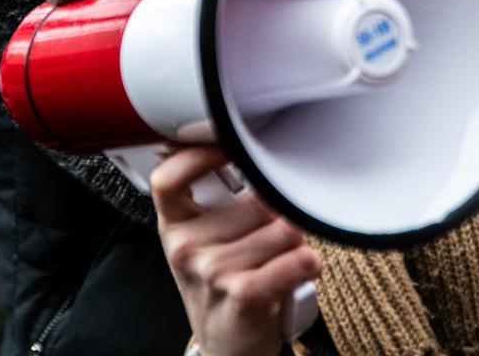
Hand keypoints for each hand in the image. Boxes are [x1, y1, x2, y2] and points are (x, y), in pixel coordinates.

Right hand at [154, 146, 321, 355]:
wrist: (227, 346)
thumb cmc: (222, 287)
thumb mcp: (203, 244)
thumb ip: (218, 203)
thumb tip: (256, 157)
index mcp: (174, 227)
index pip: (168, 178)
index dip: (199, 154)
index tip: (228, 143)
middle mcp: (186, 248)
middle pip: (256, 198)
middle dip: (277, 213)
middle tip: (271, 235)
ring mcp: (213, 271)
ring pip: (285, 227)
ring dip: (296, 241)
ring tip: (280, 259)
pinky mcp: (245, 293)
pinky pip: (299, 257)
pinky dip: (310, 262)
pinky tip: (299, 271)